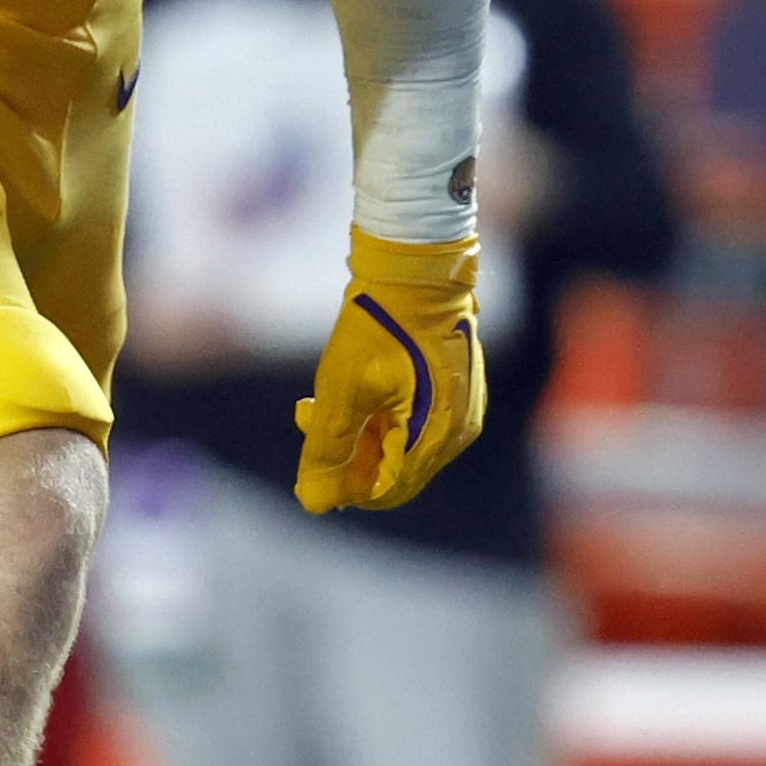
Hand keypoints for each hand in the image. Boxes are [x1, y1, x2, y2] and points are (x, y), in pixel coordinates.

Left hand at [293, 229, 486, 513]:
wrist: (415, 264)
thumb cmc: (379, 323)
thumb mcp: (342, 388)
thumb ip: (327, 448)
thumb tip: (314, 501)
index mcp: (437, 434)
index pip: (390, 490)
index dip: (345, 489)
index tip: (310, 469)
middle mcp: (458, 430)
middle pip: (394, 468)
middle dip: (346, 455)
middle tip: (305, 423)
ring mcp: (461, 409)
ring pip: (399, 443)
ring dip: (355, 433)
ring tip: (312, 405)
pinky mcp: (453, 388)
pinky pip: (412, 420)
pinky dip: (376, 414)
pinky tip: (345, 391)